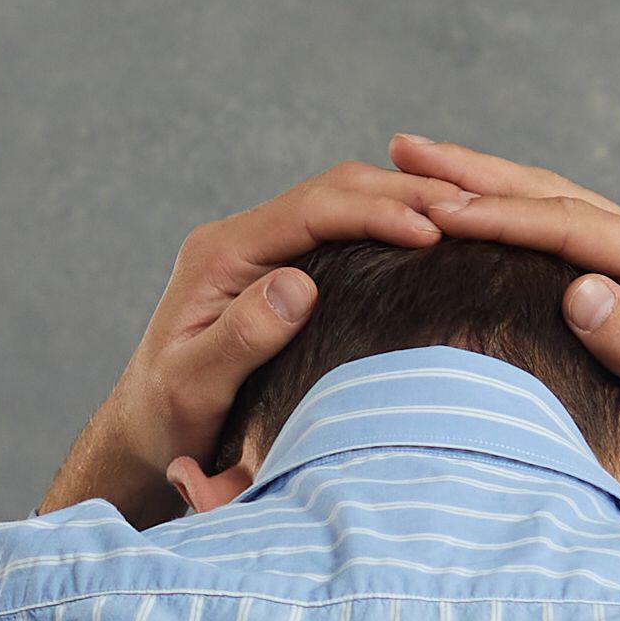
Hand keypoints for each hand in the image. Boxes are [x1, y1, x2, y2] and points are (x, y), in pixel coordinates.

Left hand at [36, 156, 457, 526]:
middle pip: (333, 190)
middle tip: (472, 209)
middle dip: (403, 192)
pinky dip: (387, 225)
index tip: (433, 228)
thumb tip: (296, 286)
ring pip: (341, 202)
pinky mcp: (277, 270)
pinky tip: (433, 239)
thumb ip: (239, 337)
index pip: (312, 210)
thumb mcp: (193, 385)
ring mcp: (259, 251)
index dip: (376, 211)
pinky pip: (339, 231)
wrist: (147, 430)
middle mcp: (239, 240)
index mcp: (220, 255)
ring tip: (468, 215)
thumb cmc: (167, 418)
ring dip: (401, 201)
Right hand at [385, 134, 619, 547]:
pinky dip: (507, 210)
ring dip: (484, 180)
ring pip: (551, 201)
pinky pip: (557, 228)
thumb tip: (579, 289)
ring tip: (416, 158)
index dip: (501, 215)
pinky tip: (467, 205)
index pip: (570, 225)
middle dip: (476, 171)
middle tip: (405, 147)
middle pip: (553, 195)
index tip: (436, 209)